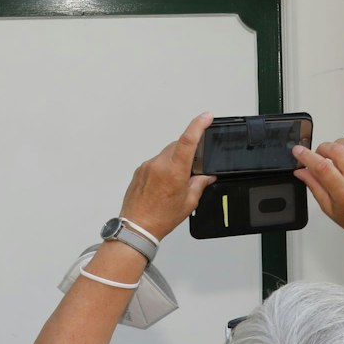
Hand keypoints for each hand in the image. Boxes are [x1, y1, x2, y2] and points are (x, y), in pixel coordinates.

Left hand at [117, 113, 217, 240]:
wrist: (137, 227)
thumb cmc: (160, 217)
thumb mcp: (189, 202)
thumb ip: (199, 184)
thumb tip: (207, 176)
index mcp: (174, 170)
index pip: (188, 140)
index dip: (198, 125)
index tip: (206, 117)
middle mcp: (159, 164)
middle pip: (177, 146)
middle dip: (188, 152)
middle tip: (193, 168)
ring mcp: (147, 166)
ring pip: (166, 154)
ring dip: (174, 162)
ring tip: (175, 183)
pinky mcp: (139, 170)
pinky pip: (156, 162)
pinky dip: (163, 168)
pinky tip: (164, 185)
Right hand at [293, 129, 343, 243]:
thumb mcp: (329, 208)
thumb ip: (314, 186)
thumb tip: (301, 171)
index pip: (321, 167)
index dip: (306, 156)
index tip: (298, 151)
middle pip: (336, 151)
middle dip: (321, 148)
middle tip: (318, 155)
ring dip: (338, 143)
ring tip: (334, 151)